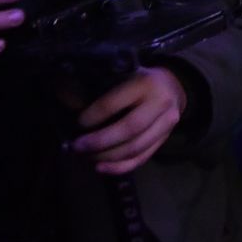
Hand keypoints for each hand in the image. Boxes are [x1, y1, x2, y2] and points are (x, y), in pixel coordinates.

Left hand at [71, 67, 186, 173]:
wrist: (173, 87)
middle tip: (76, 147)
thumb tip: (69, 106)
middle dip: (99, 142)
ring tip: (85, 157)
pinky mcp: (166, 139)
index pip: (114, 103)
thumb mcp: (123, 74)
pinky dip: (119, 167)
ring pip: (135, 148)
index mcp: (145, 83)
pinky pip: (142, 158)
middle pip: (128, 129)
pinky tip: (100, 167)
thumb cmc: (138, 79)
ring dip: (107, 157)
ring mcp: (167, 123)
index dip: (92, 117)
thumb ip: (103, 90)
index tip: (77, 124)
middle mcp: (160, 103)